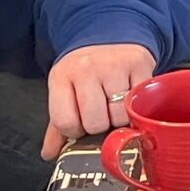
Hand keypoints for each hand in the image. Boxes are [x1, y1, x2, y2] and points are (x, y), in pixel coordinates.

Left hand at [42, 42, 158, 158]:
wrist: (109, 36)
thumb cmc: (85, 72)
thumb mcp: (65, 92)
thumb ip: (57, 126)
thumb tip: (50, 154)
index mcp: (61, 77)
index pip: (66, 122)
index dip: (76, 130)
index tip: (81, 123)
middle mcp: (85, 68)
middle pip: (95, 123)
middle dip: (100, 125)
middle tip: (102, 112)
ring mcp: (113, 65)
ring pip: (120, 117)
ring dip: (121, 118)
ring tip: (117, 104)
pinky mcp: (138, 64)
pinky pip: (139, 103)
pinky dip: (137, 107)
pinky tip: (131, 97)